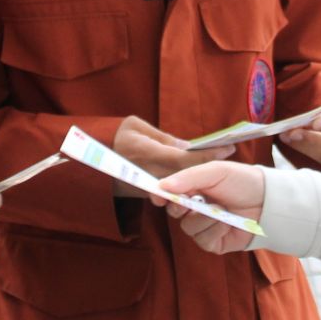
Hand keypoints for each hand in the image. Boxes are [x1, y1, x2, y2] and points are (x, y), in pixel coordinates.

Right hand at [109, 115, 232, 196]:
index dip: (207, 154)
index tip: (229, 148)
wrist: (90, 160)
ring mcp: (147, 185)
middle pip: (187, 175)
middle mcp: (149, 172)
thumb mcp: (136, 127)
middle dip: (209, 169)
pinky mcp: (146, 193)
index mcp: (147, 152)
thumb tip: (188, 147)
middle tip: (230, 160)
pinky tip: (201, 180)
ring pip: (180, 187)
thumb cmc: (115, 135)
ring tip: (220, 169)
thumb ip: (163, 139)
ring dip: (200, 181)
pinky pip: (171, 191)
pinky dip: (186, 187)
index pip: (184, 157)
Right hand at [154, 161, 266, 253]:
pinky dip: (215, 231)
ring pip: (188, 228)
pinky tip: (227, 223)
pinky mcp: (214, 243)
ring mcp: (204, 226)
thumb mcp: (216, 172)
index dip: (160, 195)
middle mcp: (196, 208)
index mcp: (193, 188)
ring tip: (222, 210)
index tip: (157, 196)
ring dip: (205, 218)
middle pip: (174, 212)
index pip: (169, 193)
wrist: (269, 201)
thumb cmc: (243, 181)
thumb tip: (162, 186)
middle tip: (193, 201)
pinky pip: (203, 240)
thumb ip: (188, 178)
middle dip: (182, 207)